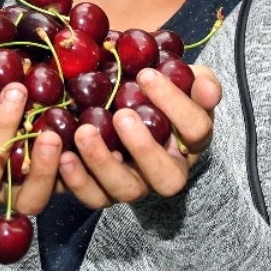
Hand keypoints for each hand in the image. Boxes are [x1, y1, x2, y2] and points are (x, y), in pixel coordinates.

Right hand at [0, 62, 63, 214]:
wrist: (1, 129)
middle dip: (1, 130)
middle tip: (18, 89)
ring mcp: (16, 194)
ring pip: (27, 197)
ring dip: (40, 167)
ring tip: (51, 132)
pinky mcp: (48, 192)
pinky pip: (60, 194)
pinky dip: (68, 174)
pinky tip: (75, 145)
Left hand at [58, 64, 220, 207]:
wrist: (124, 103)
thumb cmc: (155, 89)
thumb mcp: (179, 77)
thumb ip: (196, 79)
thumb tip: (206, 87)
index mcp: (192, 140)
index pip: (196, 129)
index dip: (175, 104)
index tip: (146, 74)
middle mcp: (168, 170)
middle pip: (167, 176)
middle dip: (144, 148)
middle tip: (122, 115)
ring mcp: (136, 184)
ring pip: (126, 190)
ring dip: (104, 163)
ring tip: (84, 132)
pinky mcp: (104, 191)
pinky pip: (93, 196)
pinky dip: (77, 180)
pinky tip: (64, 155)